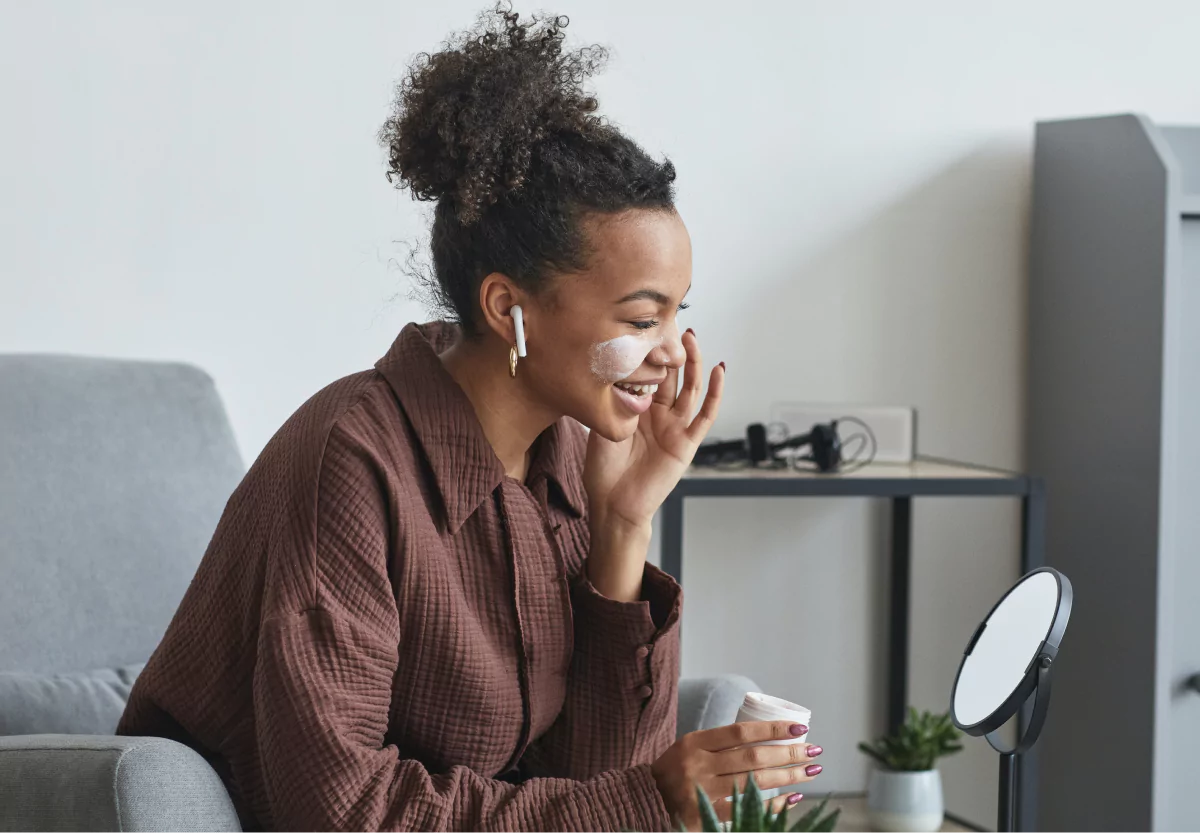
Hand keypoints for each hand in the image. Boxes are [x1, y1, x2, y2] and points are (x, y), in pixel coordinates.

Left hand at [584, 329, 723, 532]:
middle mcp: (659, 416)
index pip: (649, 373)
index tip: (647, 326)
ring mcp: (675, 428)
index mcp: (639, 410)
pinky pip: (705, 415)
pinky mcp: (687, 444)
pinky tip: (720, 370)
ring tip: (693, 338)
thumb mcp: (600, 425)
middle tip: (672, 323)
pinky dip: (715, 393)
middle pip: (671, 375)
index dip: (651, 351)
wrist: (613, 505)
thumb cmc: (603, 471)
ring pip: (690, 389)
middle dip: (672, 350)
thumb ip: (611, 401)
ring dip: (694, 363)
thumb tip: (613, 369)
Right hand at [650, 720, 823, 831]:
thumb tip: (766, 738)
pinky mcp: (706, 815)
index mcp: (695, 742)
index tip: (799, 729)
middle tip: (813, 751)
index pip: (741, 732)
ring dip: (787, 777)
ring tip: (810, 771)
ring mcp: (703, 791)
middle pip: (753, 757)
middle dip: (788, 753)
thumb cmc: (673, 770)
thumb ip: (719, 744)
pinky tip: (793, 798)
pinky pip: (747, 808)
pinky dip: (773, 804)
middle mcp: (699, 764)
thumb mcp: (689, 747)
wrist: (644, 798)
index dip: (773, 730)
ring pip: (754, 782)